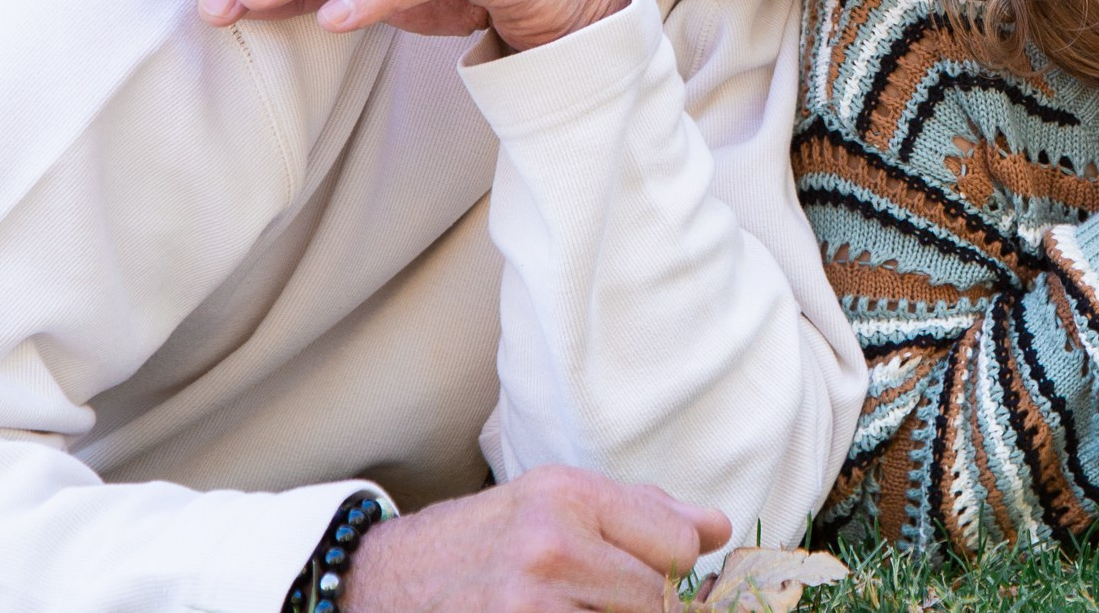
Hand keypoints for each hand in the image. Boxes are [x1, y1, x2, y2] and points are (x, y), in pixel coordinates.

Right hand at [341, 465, 730, 612]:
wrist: (380, 582)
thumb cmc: (479, 542)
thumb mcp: (552, 503)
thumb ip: (639, 512)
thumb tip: (717, 528)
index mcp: (567, 495)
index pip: (678, 543)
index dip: (673, 569)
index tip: (653, 577)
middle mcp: (550, 545)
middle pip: (656, 600)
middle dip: (642, 608)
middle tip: (599, 598)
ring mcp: (527, 604)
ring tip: (577, 605)